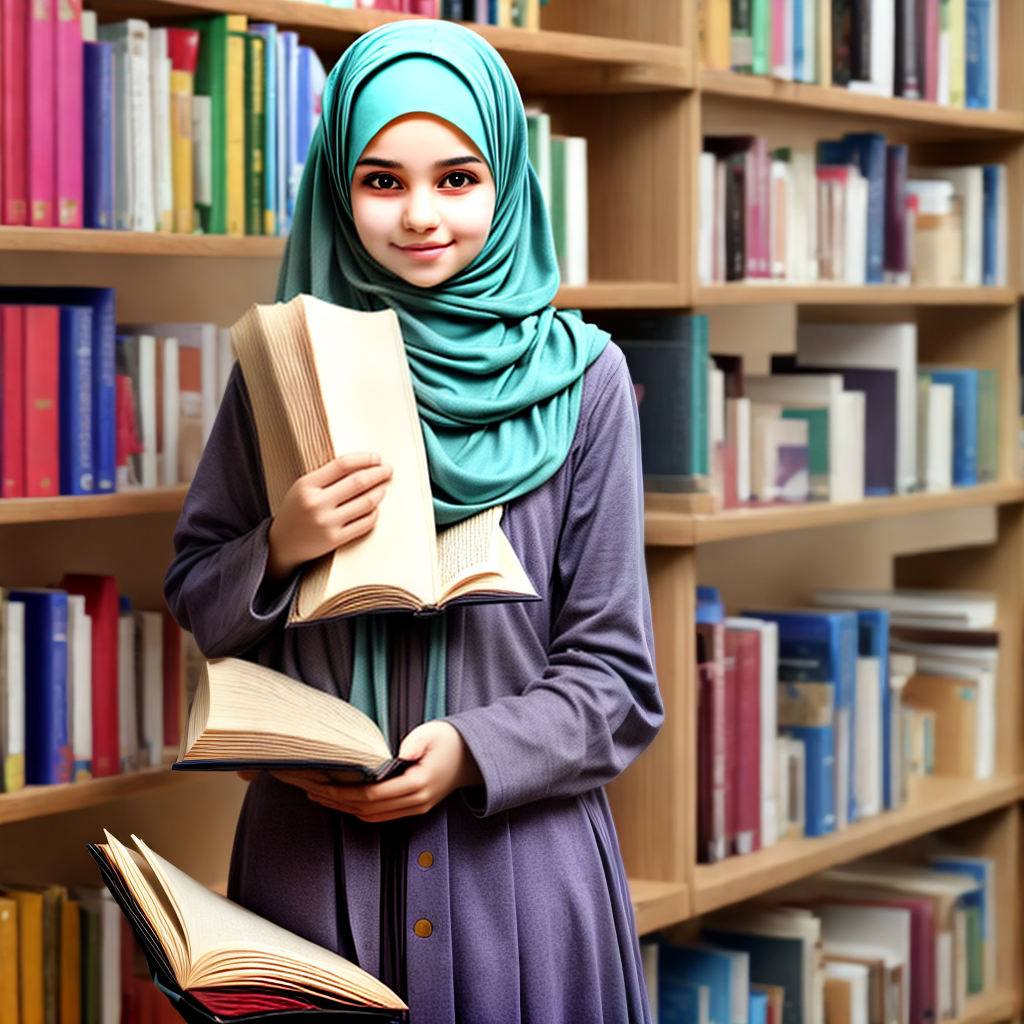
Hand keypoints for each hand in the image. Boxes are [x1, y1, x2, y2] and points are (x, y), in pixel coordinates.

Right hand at [266, 453, 392, 580]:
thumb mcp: (303, 487)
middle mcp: (317, 504)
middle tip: (387, 470)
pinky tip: (375, 508)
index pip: (343, 464)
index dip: (364, 459)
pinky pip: (365, 523)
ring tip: (382, 488)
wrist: (282, 544)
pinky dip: (374, 513)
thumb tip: (363, 465)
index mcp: (307, 485)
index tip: (376, 458)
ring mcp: (327, 523)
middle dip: (378, 474)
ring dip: (379, 493)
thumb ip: (328, 476)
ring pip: (365, 503)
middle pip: (358, 482)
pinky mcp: (335, 540)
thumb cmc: (297, 511)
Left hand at [270, 721, 482, 823]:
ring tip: (322, 797)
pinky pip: (383, 815)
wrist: (475, 758)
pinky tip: (345, 801)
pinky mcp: (415, 808)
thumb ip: (416, 741)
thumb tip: (399, 751)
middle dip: (338, 802)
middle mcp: (416, 802)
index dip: (345, 792)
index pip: (373, 795)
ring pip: (374, 817)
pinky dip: (361, 810)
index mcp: (418, 785)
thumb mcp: (435, 732)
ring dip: (346, 808)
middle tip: (312, 791)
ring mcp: (416, 808)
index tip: (323, 784)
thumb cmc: (452, 741)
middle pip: (368, 810)